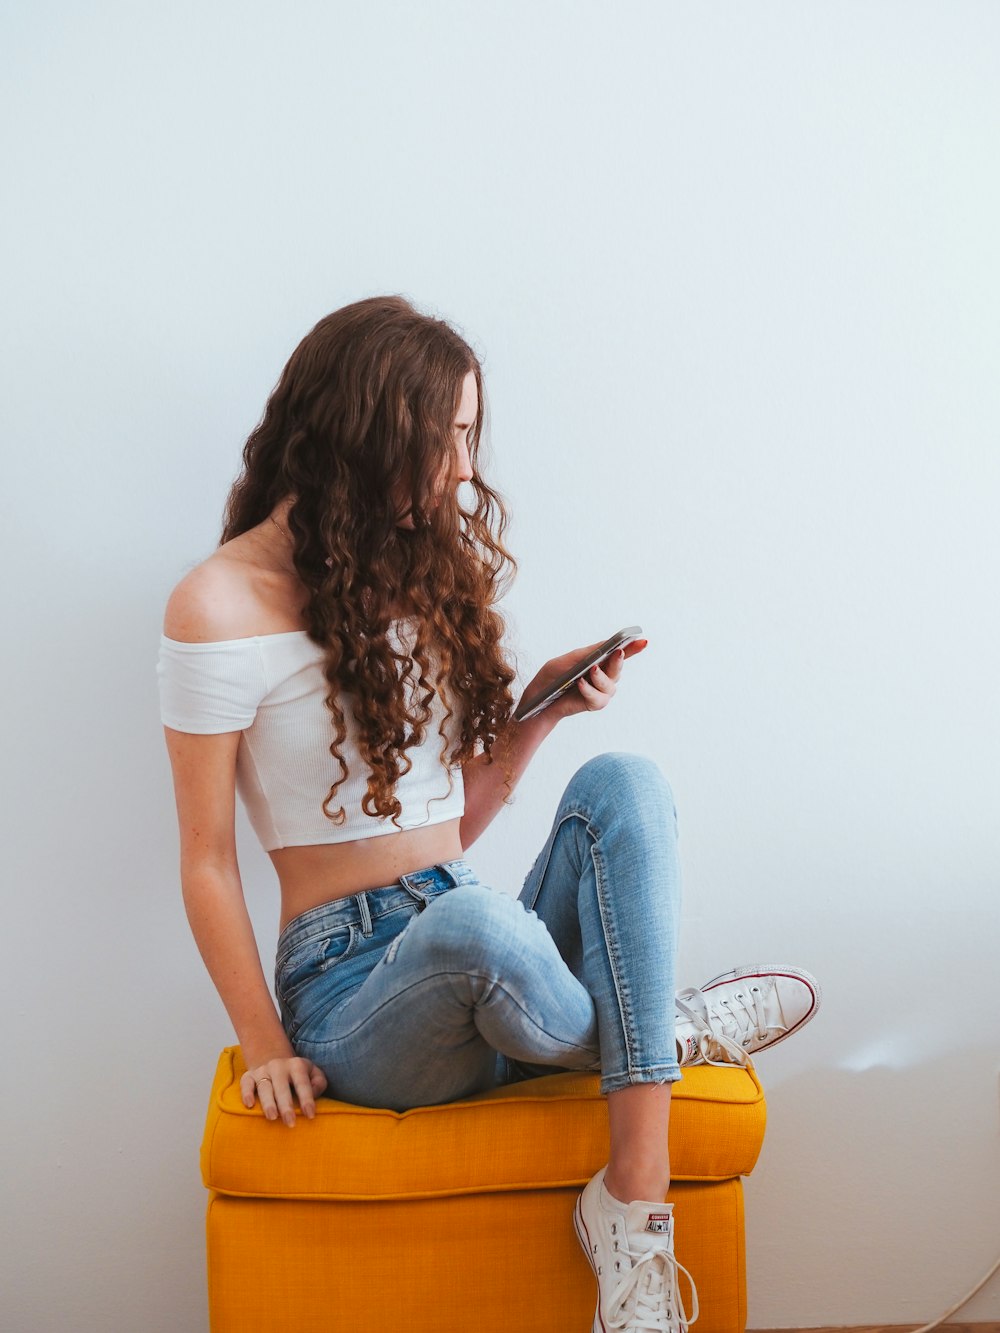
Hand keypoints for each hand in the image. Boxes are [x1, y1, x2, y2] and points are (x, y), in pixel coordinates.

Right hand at [240, 1055, 327, 1126]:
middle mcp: (278, 1066)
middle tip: (290, 1122)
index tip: (311, 1115)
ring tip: (272, 1117)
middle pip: (281, 1087)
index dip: (307, 1098)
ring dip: (268, 1102)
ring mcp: (262, 1071)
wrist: (274, 1058)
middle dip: (286, 1105)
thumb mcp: (313, 1072)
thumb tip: (313, 1095)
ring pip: (264, 1087)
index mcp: (296, 1065)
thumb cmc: (298, 1074)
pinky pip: (246, 1083)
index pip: (302, 1082)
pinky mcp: (249, 1076)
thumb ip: (319, 1082)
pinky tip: (249, 1104)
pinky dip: (246, 1093)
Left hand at [524, 637, 648, 723]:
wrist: (538, 698)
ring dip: (601, 677)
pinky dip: (589, 691)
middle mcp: (604, 676)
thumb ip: (589, 653)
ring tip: (591, 670)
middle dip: (619, 660)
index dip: (632, 647)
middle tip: (618, 652)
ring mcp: (600, 691)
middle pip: (617, 668)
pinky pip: (598, 698)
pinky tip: (581, 684)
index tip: (642, 640)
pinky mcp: (594, 704)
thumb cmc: (552, 677)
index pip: (619, 652)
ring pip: (610, 684)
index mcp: (599, 661)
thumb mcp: (569, 660)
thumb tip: (608, 644)